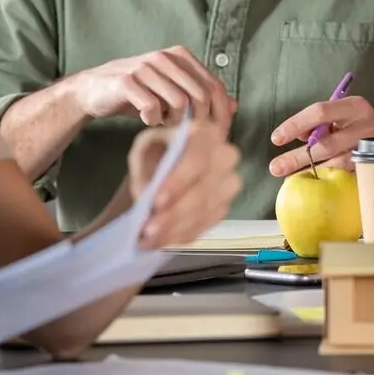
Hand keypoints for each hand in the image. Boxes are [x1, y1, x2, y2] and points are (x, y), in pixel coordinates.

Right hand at [68, 46, 235, 129]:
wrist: (93, 90)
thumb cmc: (138, 93)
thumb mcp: (172, 92)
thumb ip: (202, 96)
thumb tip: (235, 106)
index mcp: (181, 56)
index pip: (214, 85)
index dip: (221, 113)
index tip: (219, 135)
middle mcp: (165, 57)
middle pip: (201, 95)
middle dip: (200, 121)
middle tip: (189, 134)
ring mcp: (145, 67)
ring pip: (180, 102)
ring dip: (174, 121)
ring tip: (163, 121)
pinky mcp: (127, 81)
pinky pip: (152, 107)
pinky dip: (153, 120)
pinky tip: (147, 120)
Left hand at [128, 119, 240, 248]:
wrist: (165, 166)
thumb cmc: (155, 154)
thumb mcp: (144, 150)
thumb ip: (147, 167)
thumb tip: (150, 194)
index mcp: (206, 134)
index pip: (199, 158)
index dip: (179, 181)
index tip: (157, 201)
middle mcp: (226, 156)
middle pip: (205, 189)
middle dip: (175, 213)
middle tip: (147, 229)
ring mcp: (230, 183)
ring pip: (206, 211)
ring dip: (175, 229)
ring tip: (147, 240)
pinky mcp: (225, 205)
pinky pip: (206, 225)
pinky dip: (181, 235)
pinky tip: (160, 240)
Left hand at [268, 96, 373, 176]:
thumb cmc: (359, 126)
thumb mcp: (341, 117)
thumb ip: (320, 124)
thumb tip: (298, 136)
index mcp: (355, 106)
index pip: (320, 111)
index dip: (295, 124)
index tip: (276, 138)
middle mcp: (366, 124)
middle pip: (326, 142)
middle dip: (297, 157)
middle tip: (275, 167)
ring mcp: (372, 147)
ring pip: (336, 161)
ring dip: (310, 170)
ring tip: (289, 177)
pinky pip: (346, 173)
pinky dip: (328, 176)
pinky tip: (315, 180)